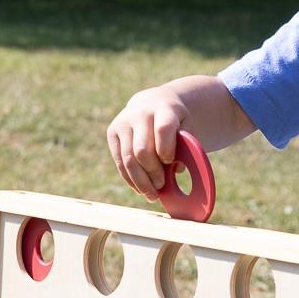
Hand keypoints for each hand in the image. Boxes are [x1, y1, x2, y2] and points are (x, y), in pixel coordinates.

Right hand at [107, 87, 185, 202]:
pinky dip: (130, 179)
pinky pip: (119, 161)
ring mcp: (123, 122)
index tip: (170, 162)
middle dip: (152, 173)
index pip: (163, 129)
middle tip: (161, 186)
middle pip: (142, 150)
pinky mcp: (112, 132)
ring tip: (151, 195)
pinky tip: (140, 189)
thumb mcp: (186, 127)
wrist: (152, 102)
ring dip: (140, 181)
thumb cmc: (174, 121)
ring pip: (128, 159)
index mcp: (163, 109)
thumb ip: (186, 147)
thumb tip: (177, 170)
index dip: (166, 149)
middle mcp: (140, 113)